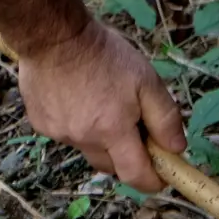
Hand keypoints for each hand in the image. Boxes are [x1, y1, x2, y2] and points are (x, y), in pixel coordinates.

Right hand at [17, 20, 187, 192]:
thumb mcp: (147, 82)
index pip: (136, 175)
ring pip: (90, 150)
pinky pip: (69, 135)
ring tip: (105, 103)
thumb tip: (177, 149)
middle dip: (129, 158)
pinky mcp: (41, 124)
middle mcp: (83, 139)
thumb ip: (165, 119)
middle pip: (112, 166)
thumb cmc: (107, 56)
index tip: (164, 177)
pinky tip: (81, 99)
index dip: (153, 181)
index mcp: (112, 131)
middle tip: (138, 130)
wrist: (55, 36)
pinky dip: (80, 126)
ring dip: (103, 139)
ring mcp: (59, 133)